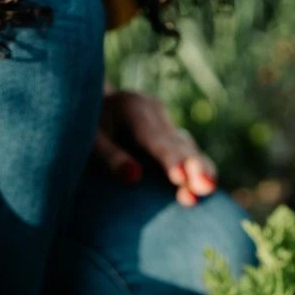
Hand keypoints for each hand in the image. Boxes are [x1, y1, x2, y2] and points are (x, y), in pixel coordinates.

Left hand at [95, 88, 217, 206]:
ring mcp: (166, 123)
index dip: (169, 159)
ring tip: (209, 189)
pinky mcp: (172, 135)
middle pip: (179, 143)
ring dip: (202, 169)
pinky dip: (200, 169)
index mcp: (133, 108)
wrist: (91, 105)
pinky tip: (207, 187)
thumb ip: (110, 157)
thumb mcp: (89, 140)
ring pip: (189, 148)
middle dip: (194, 165)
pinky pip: (188, 153)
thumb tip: (134, 177)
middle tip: (206, 186)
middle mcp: (156, 112)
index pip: (154, 138)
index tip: (180, 177)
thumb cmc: (85, 126)